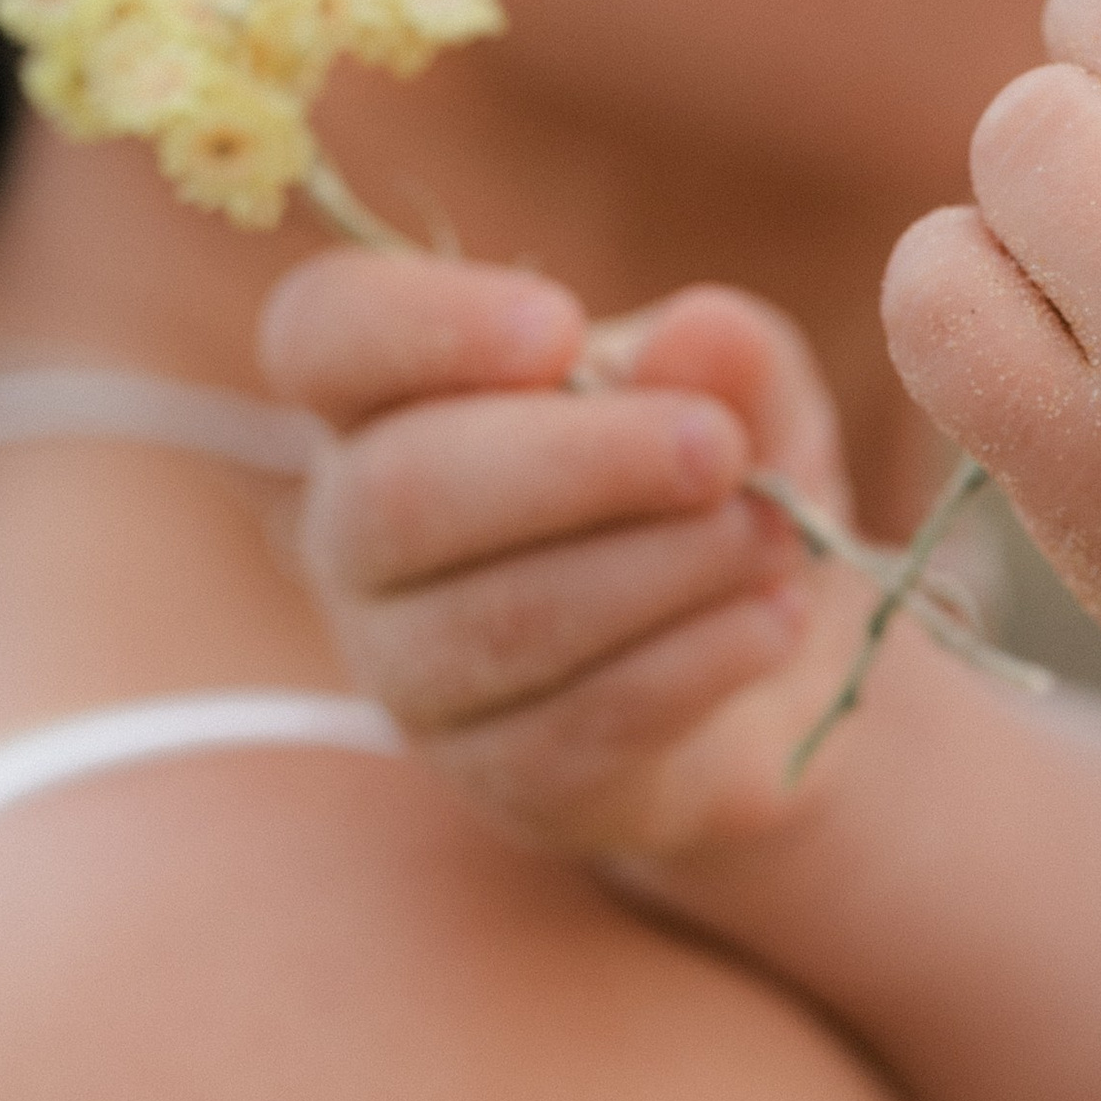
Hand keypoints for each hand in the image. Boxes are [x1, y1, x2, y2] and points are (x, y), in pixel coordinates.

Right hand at [259, 256, 882, 864]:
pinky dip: (696, 662)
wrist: (774, 653)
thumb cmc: (718, 483)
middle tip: (719, 450)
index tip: (562, 327)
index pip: (325, 336)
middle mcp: (364, 534)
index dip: (421, 324)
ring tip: (773, 537)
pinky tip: (775, 619)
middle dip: (579, 463)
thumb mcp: (751, 393)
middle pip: (398, 494)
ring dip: (660, 569)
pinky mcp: (502, 775)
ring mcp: (416, 671)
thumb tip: (696, 335)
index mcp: (390, 397)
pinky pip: (576, 725)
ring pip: (497, 621)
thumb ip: (730, 355)